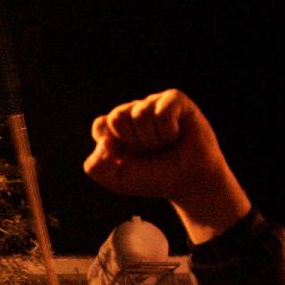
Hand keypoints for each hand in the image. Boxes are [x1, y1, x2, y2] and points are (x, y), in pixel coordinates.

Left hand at [84, 90, 249, 242]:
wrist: (189, 183)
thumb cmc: (154, 179)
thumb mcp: (116, 180)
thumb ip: (94, 166)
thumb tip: (103, 141)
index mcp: (116, 129)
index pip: (101, 125)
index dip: (113, 145)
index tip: (128, 159)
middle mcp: (133, 113)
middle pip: (117, 117)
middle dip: (134, 142)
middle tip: (149, 152)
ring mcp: (154, 104)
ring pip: (140, 114)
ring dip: (153, 139)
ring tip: (164, 146)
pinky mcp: (175, 100)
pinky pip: (162, 110)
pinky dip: (168, 130)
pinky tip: (176, 136)